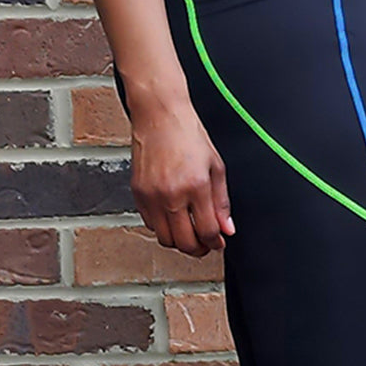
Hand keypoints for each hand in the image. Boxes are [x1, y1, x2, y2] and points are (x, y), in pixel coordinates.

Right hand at [129, 100, 234, 256]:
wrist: (159, 116)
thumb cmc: (187, 134)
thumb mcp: (215, 166)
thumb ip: (221, 202)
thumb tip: (227, 228)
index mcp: (195, 186)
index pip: (207, 231)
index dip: (215, 243)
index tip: (218, 242)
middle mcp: (171, 194)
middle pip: (185, 242)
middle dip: (198, 249)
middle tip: (205, 244)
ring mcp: (152, 196)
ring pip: (166, 239)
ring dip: (179, 242)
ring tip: (189, 233)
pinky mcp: (138, 194)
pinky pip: (151, 225)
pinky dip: (163, 228)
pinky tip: (172, 218)